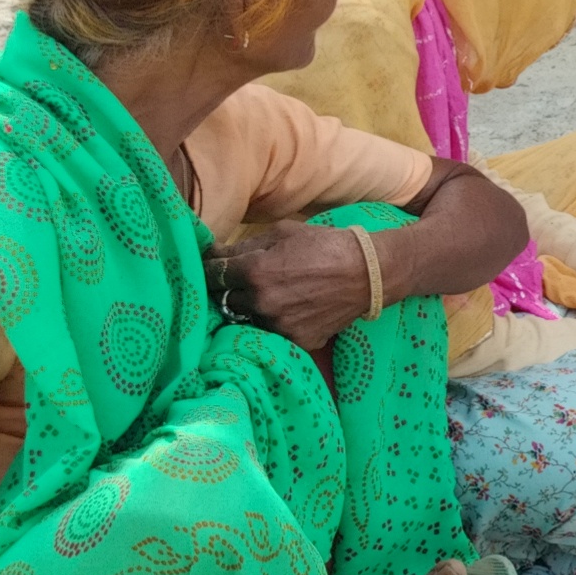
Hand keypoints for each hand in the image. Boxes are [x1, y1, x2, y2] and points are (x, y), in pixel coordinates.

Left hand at [211, 220, 373, 352]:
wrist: (368, 273)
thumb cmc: (325, 245)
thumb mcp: (282, 233)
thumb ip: (243, 245)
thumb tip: (212, 252)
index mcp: (255, 272)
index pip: (210, 275)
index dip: (208, 269)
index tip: (212, 267)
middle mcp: (262, 303)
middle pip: (225, 300)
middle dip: (231, 289)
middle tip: (246, 281)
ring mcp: (279, 326)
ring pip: (249, 319)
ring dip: (253, 309)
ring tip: (275, 296)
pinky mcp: (296, 341)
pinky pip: (274, 333)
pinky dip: (277, 323)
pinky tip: (293, 310)